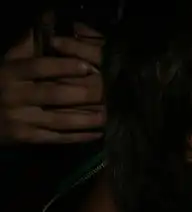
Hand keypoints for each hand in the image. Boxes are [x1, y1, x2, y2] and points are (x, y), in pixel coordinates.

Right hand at [0, 27, 103, 144]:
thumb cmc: (1, 83)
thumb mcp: (9, 62)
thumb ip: (29, 45)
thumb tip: (49, 18)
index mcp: (11, 73)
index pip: (40, 67)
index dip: (64, 67)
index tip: (88, 67)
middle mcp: (15, 95)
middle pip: (54, 95)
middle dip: (82, 95)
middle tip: (105, 93)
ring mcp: (21, 119)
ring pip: (59, 119)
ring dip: (85, 119)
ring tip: (105, 116)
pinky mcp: (26, 138)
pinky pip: (57, 138)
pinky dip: (78, 137)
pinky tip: (96, 134)